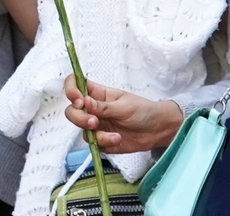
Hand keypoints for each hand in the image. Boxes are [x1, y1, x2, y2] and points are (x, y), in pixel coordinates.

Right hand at [61, 78, 183, 152]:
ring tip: (114, 135)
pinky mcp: (102, 140)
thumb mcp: (124, 106)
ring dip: (96, 134)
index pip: (76, 85)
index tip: (79, 101)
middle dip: (79, 118)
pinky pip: (94, 143)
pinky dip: (104, 143)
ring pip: (82, 130)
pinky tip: (117, 140)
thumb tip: (85, 101)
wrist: (157, 131)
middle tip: (94, 122)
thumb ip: (104, 106)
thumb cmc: (143, 111)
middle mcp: (94, 109)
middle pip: (72, 111)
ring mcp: (97, 125)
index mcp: (98, 94)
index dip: (71, 91)